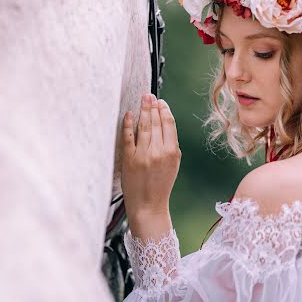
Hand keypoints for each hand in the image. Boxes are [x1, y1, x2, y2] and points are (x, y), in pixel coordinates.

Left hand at [121, 94, 181, 218]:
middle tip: (149, 95)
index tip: (160, 102)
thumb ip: (170, 146)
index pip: (169, 124)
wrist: (148, 206)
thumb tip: (164, 124)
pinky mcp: (129, 159)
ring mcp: (143, 155)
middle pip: (155, 122)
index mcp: (172, 152)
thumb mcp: (173, 165)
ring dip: (143, 110)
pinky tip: (129, 114)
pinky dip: (128, 124)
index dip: (164, 110)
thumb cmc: (160, 185)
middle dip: (152, 106)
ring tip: (143, 99)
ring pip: (143, 126)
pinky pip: (128, 137)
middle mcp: (158, 152)